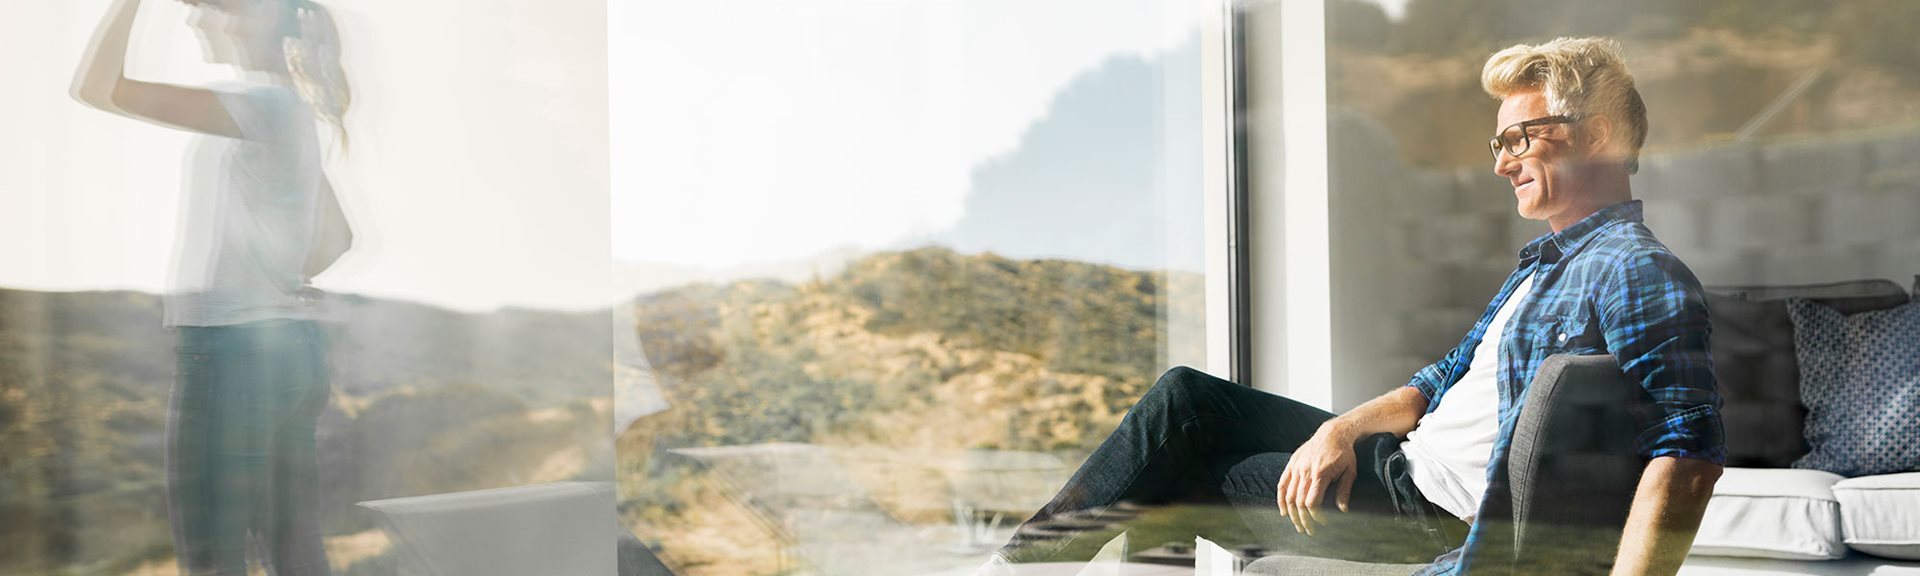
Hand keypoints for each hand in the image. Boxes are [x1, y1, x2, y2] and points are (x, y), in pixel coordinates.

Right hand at [1276, 421, 1359, 535]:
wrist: (1333, 432)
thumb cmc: (1344, 453)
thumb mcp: (1350, 471)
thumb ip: (1344, 491)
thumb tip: (1343, 510)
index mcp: (1320, 474)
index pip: (1311, 502)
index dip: (1316, 516)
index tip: (1323, 522)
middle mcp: (1305, 471)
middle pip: (1299, 502)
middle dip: (1304, 520)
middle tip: (1310, 531)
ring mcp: (1296, 467)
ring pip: (1289, 496)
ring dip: (1292, 514)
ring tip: (1298, 525)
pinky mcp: (1292, 464)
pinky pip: (1282, 484)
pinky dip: (1281, 499)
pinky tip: (1283, 512)